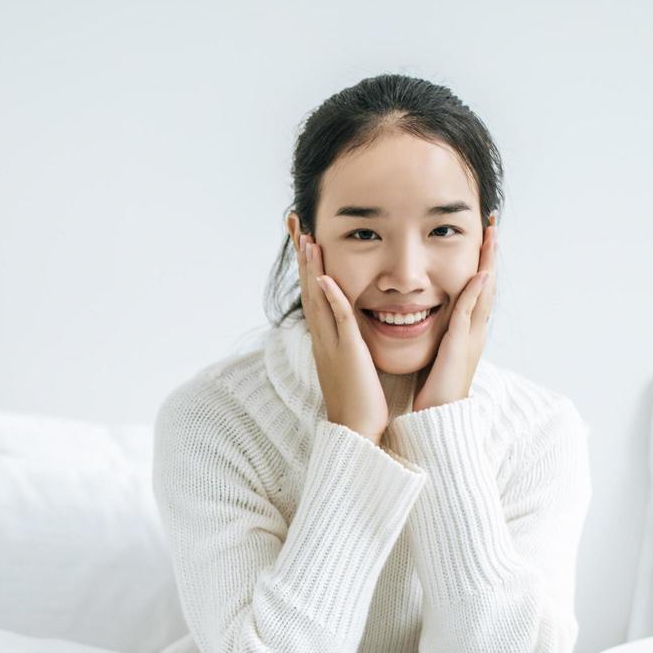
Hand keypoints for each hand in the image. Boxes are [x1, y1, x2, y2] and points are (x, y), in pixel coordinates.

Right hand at [292, 219, 387, 443]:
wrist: (356, 430)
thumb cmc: (359, 401)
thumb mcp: (351, 363)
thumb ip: (348, 341)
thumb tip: (349, 326)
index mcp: (325, 336)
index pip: (313, 290)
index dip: (306, 262)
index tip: (302, 235)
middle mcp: (322, 336)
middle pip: (307, 286)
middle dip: (300, 253)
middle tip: (293, 222)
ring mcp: (331, 343)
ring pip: (317, 297)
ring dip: (310, 267)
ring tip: (306, 237)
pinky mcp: (346, 351)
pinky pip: (337, 319)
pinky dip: (330, 296)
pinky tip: (323, 276)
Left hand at [412, 217, 497, 411]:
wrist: (438, 417)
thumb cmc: (433, 391)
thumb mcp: (436, 354)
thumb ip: (438, 335)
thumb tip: (428, 318)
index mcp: (466, 331)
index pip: (475, 290)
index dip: (479, 263)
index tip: (480, 238)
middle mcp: (474, 331)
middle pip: (487, 284)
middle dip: (490, 254)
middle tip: (493, 224)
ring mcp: (471, 337)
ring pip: (484, 292)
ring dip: (488, 262)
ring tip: (492, 235)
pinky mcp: (461, 346)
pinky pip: (470, 313)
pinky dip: (475, 292)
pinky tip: (479, 273)